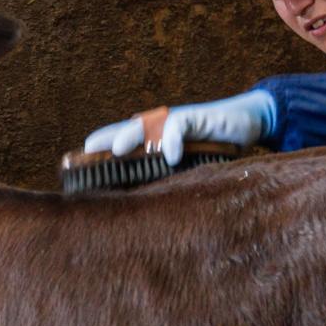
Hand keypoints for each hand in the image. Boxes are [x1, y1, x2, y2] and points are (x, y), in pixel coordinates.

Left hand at [83, 90, 276, 166]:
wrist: (246, 121)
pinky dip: (172, 138)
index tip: (79, 161)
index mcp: (157, 138)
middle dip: (107, 139)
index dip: (102, 148)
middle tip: (88, 152)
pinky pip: (180, 125)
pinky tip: (169, 154)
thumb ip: (170, 178)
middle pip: (128, 131)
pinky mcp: (198, 118)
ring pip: (148, 125)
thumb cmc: (215, 146)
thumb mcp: (189, 164)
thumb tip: (148, 208)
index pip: (124, 140)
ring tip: (117, 149)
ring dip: (131, 135)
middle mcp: (162, 126)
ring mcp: (178, 120)